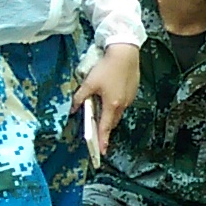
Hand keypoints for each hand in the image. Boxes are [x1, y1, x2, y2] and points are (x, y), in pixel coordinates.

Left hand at [71, 43, 138, 162]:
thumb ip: (80, 97)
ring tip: (101, 113)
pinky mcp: (132, 91)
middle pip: (112, 121)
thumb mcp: (89, 83)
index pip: (105, 127)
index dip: (102, 140)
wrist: (125, 53)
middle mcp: (122, 104)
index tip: (102, 151)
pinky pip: (122, 104)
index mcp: (111, 105)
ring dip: (109, 115)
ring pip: (118, 112)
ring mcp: (129, 98)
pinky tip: (109, 97)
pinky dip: (115, 105)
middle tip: (97, 132)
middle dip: (105, 128)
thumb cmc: (107, 67)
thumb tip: (73, 108)